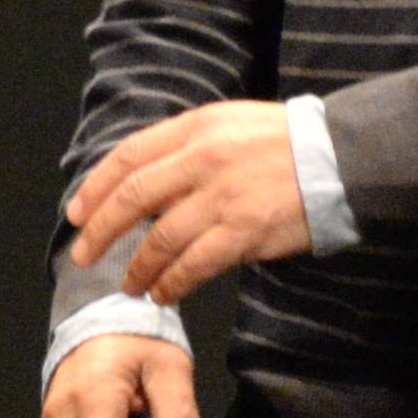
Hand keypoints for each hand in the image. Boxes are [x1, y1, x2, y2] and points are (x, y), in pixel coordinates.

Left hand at [64, 100, 312, 307]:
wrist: (341, 157)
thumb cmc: (284, 144)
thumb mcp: (228, 125)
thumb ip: (185, 148)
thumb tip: (143, 183)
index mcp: (195, 129)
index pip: (128, 156)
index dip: (95, 187)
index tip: (76, 212)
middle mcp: (202, 160)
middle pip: (133, 198)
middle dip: (100, 231)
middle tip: (83, 254)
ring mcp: (222, 197)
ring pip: (160, 238)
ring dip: (138, 266)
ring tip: (130, 284)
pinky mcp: (244, 231)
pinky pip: (194, 264)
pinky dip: (172, 282)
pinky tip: (163, 292)